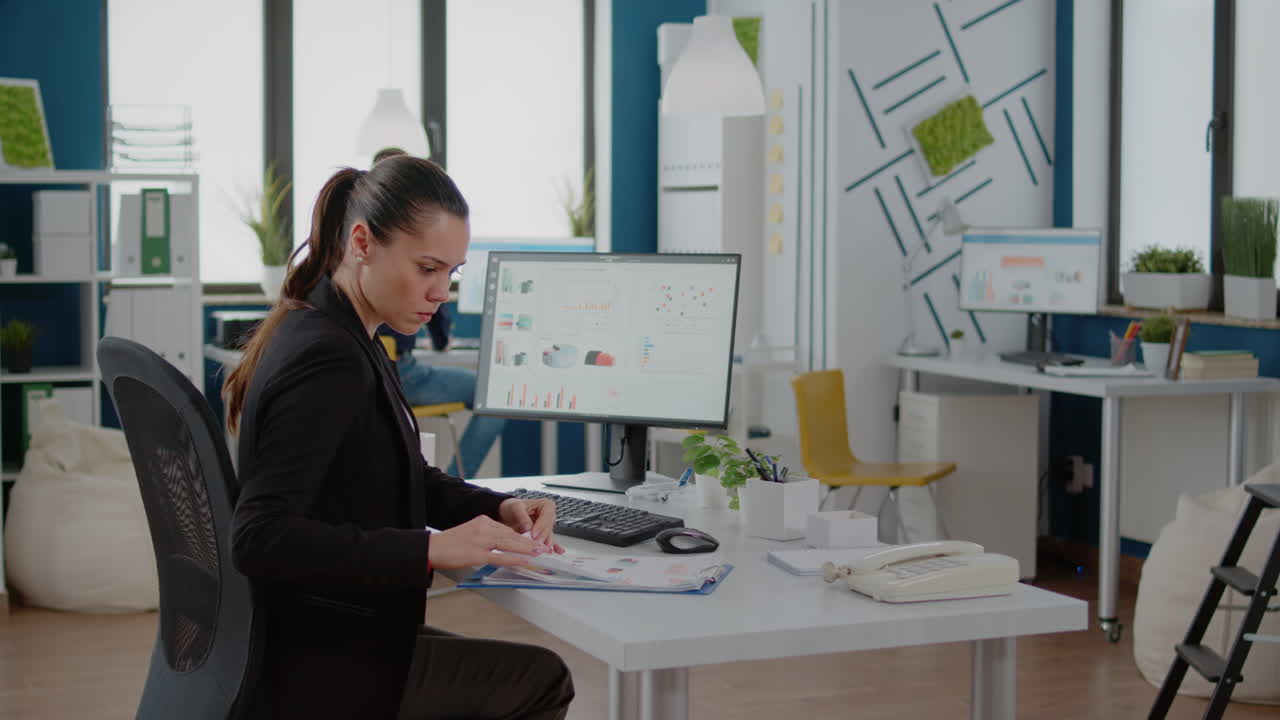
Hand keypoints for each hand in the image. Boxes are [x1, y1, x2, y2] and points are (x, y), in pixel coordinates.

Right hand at [427, 515, 545, 570]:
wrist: (431, 547)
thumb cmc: (449, 543)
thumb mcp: (470, 532)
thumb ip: (485, 536)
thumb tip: (499, 545)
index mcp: (483, 521)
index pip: (507, 529)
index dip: (523, 537)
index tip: (534, 541)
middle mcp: (484, 527)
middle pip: (512, 534)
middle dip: (530, 542)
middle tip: (544, 547)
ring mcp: (481, 540)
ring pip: (510, 543)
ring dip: (527, 549)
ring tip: (540, 553)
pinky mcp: (477, 553)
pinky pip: (500, 556)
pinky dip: (514, 559)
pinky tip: (524, 561)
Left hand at [499, 498, 564, 553]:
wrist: (508, 514)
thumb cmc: (513, 508)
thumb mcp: (515, 508)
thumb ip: (522, 517)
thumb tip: (528, 527)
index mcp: (546, 505)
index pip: (546, 517)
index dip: (540, 526)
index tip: (534, 534)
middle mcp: (549, 516)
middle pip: (548, 528)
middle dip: (542, 537)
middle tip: (536, 544)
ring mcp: (547, 527)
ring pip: (549, 537)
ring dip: (545, 544)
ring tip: (542, 551)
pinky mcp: (544, 536)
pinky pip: (549, 542)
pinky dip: (553, 548)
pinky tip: (557, 552)